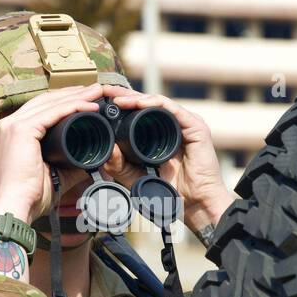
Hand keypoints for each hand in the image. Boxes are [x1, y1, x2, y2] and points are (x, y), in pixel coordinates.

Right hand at [0, 83, 105, 221]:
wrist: (17, 207)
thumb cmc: (31, 196)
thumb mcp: (55, 174)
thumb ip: (71, 164)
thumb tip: (93, 159)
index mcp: (13, 132)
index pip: (41, 108)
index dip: (65, 100)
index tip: (86, 99)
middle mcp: (9, 124)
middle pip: (46, 100)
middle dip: (73, 93)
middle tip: (95, 90)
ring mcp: (13, 125)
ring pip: (50, 103)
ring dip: (76, 96)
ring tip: (97, 93)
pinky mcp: (20, 130)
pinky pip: (52, 113)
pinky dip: (73, 107)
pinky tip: (89, 106)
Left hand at [99, 86, 234, 234]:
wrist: (194, 203)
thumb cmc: (169, 190)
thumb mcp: (135, 177)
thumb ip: (120, 165)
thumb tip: (106, 149)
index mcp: (160, 133)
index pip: (138, 112)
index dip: (121, 104)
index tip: (100, 102)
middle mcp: (173, 125)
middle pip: (146, 103)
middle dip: (125, 95)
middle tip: (105, 92)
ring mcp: (185, 123)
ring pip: (157, 102)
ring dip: (136, 98)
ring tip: (117, 99)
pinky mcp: (196, 126)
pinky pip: (173, 108)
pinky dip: (154, 103)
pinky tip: (139, 103)